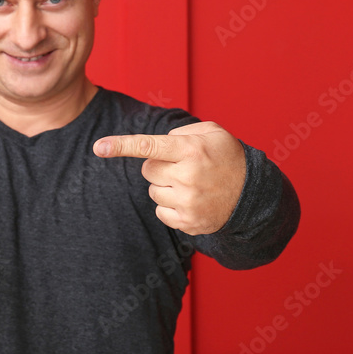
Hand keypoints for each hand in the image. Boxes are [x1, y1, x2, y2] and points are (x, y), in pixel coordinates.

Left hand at [93, 121, 246, 234]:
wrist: (253, 195)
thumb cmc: (227, 157)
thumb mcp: (211, 132)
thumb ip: (180, 132)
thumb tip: (154, 146)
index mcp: (191, 150)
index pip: (149, 146)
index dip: (121, 146)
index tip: (98, 147)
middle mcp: (188, 176)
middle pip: (148, 170)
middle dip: (159, 166)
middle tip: (182, 167)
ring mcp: (188, 201)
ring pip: (153, 191)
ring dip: (165, 186)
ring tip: (191, 184)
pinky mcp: (188, 222)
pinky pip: (160, 211)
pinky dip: (170, 205)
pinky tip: (191, 200)